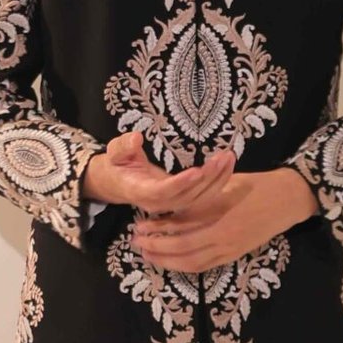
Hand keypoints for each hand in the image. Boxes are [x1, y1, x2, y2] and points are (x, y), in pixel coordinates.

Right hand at [80, 131, 236, 219]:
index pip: (163, 191)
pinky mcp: (181, 201)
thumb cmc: (116, 164)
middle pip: (187, 196)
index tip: (198, 170)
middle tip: (222, 157)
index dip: (181, 183)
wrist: (116, 182)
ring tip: (228, 158)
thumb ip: (123, 146)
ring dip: (216, 180)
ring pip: (198, 198)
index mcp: (140, 191)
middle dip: (207, 179)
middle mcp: (158, 203)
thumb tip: (136, 137)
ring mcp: (171, 205)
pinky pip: (202, 196)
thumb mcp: (114, 152)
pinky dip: (217, 183)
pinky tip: (227, 166)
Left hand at [130, 163, 320, 272]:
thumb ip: (199, 200)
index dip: (157, 228)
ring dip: (167, 260)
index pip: (179, 226)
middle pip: (180, 249)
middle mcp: (222, 236)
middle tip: (136, 242)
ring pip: (191, 262)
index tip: (140, 225)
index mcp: (218, 214)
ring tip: (148, 255)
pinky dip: (185, 265)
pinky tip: (173, 261)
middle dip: (156, 247)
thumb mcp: (223, 185)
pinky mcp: (235, 254)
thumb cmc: (255, 185)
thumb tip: (171, 209)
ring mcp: (229, 248)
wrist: (288, 198)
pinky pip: (205, 266)